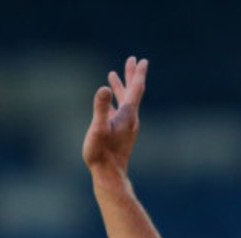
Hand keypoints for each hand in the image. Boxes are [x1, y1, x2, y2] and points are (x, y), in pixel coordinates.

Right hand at [82, 56, 147, 174]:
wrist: (109, 174)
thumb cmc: (102, 152)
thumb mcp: (98, 128)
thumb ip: (101, 107)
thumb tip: (104, 88)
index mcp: (127, 115)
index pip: (136, 90)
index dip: (138, 74)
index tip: (142, 60)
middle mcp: (130, 119)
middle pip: (133, 92)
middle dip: (132, 76)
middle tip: (133, 60)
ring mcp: (125, 126)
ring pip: (125, 101)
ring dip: (121, 87)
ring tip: (114, 74)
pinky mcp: (119, 133)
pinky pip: (119, 111)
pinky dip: (115, 101)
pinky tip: (109, 101)